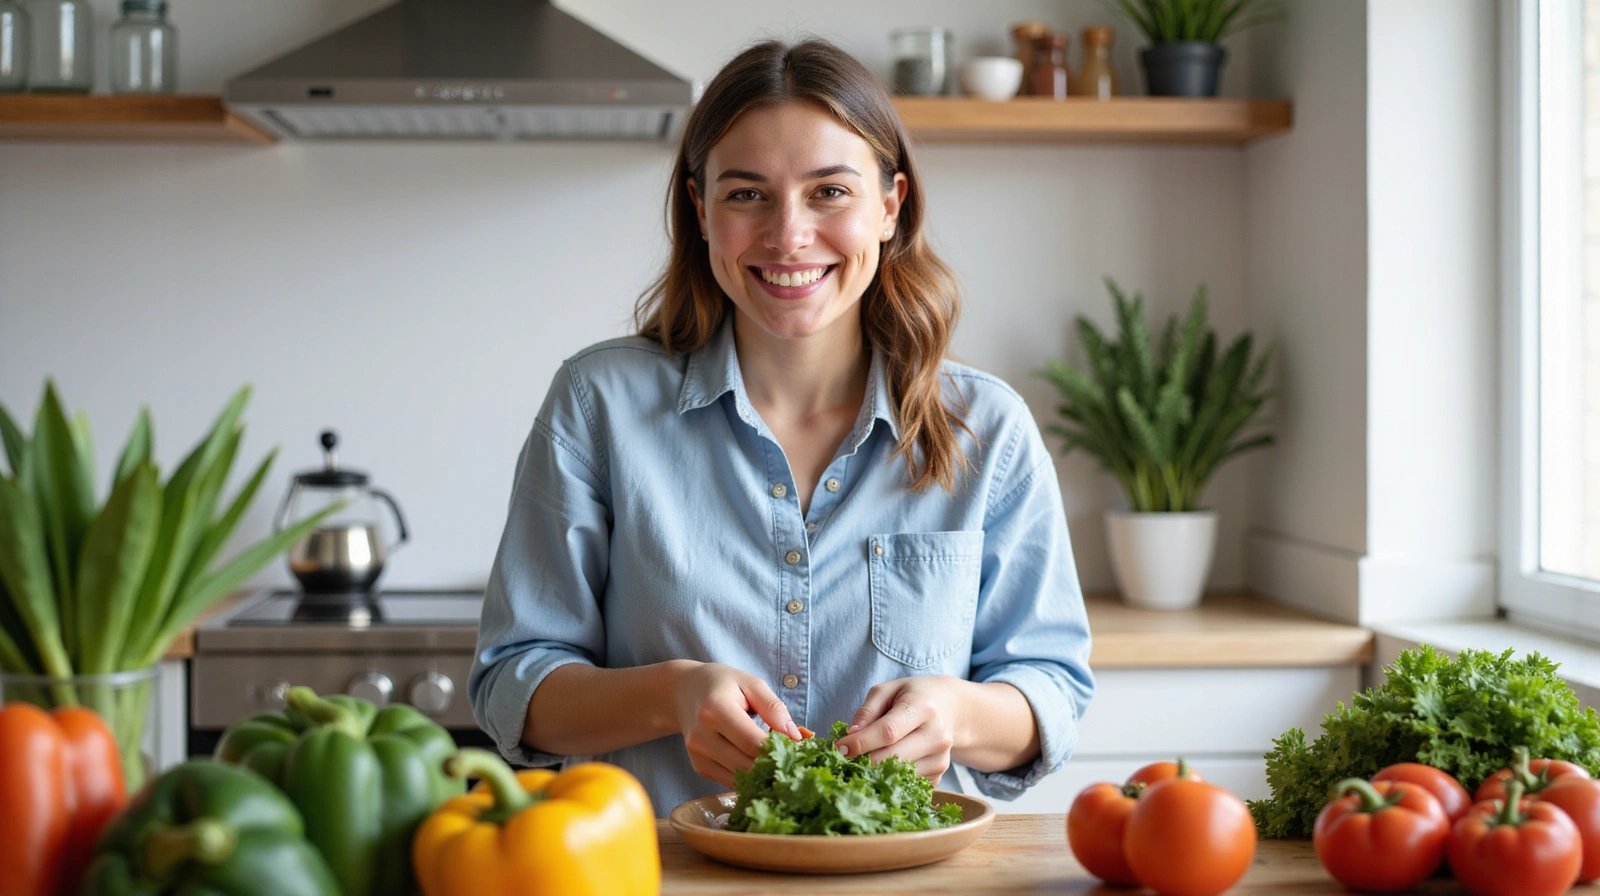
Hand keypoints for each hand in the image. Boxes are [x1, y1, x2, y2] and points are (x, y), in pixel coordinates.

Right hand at [669, 661, 801, 788]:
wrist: (683, 691)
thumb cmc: (722, 685)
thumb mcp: (750, 683)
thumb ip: (774, 708)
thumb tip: (796, 737)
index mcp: (715, 710)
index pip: (752, 742)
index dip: (778, 750)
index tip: (799, 749)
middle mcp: (702, 736)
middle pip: (746, 765)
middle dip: (774, 765)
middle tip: (794, 760)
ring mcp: (698, 755)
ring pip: (740, 779)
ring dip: (763, 774)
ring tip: (779, 761)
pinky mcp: (699, 767)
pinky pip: (730, 781)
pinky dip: (749, 777)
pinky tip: (760, 765)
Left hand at [835, 675, 963, 781]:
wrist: (950, 707)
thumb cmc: (912, 696)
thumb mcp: (887, 690)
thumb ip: (867, 711)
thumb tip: (850, 736)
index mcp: (923, 707)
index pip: (888, 731)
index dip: (861, 742)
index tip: (838, 748)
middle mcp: (937, 735)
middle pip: (893, 758)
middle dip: (864, 761)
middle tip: (846, 759)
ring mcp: (941, 758)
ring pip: (899, 775)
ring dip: (876, 771)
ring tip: (865, 759)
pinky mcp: (939, 774)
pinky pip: (907, 783)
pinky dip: (891, 777)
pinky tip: (885, 764)